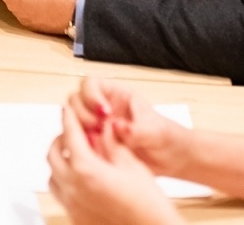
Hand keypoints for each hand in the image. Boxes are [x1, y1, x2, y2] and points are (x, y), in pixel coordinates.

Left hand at [48, 105, 180, 224]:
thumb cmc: (148, 205)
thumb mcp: (132, 166)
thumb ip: (112, 144)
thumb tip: (104, 130)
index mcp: (86, 168)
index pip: (70, 134)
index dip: (69, 118)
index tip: (68, 111)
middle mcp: (73, 187)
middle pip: (54, 154)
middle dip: (61, 139)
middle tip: (71, 132)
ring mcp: (71, 204)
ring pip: (53, 175)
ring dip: (60, 162)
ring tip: (74, 156)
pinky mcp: (75, 218)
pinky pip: (60, 195)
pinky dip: (64, 182)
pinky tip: (79, 180)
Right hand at [66, 78, 191, 176]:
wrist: (171, 159)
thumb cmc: (166, 136)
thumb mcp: (155, 130)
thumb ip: (137, 129)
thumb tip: (117, 127)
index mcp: (116, 95)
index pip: (90, 84)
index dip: (90, 95)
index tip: (103, 112)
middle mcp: (102, 108)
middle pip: (75, 100)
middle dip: (82, 114)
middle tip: (98, 129)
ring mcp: (97, 127)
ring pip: (72, 120)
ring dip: (78, 130)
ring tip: (97, 143)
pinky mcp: (95, 145)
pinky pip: (77, 141)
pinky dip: (80, 147)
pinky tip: (97, 155)